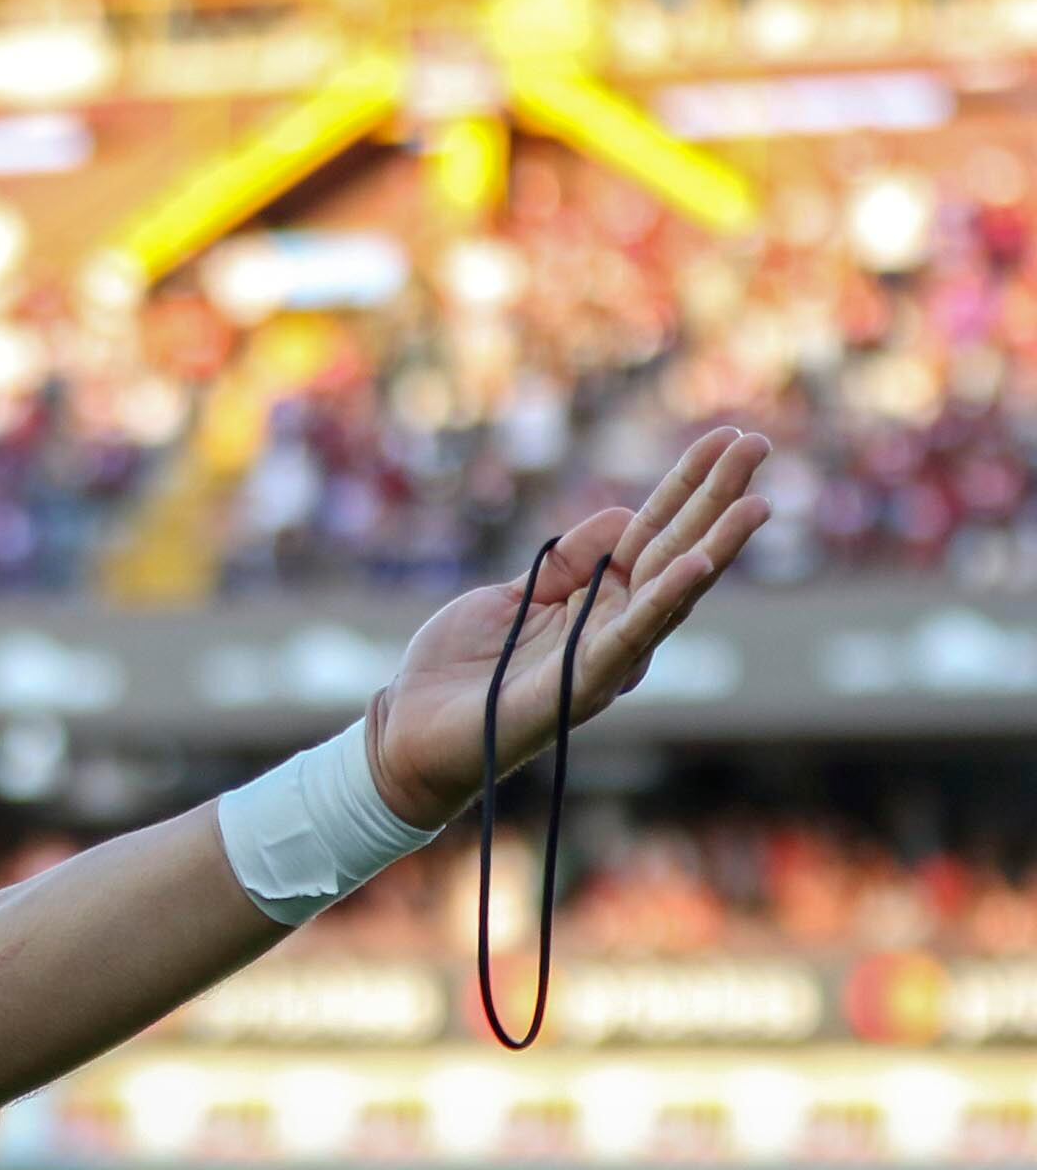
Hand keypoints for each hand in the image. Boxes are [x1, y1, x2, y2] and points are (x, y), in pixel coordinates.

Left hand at [365, 428, 769, 829]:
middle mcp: (616, 628)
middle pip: (677, 551)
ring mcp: (606, 658)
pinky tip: (699, 563)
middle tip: (758, 443)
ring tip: (758, 503)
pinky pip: (631, 636)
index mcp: (600, 602)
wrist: (412, 731)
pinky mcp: (583, 685)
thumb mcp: (513, 593)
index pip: (655, 533)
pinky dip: (665, 599)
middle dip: (718, 498)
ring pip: (673, 593)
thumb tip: (626, 514)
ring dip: (717, 545)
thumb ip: (569, 561)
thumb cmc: (460, 666)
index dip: (687, 486)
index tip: (724, 438)